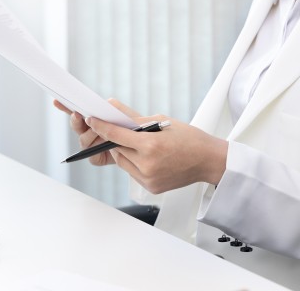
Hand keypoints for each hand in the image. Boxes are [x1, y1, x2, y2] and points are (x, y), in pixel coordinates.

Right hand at [53, 98, 141, 165]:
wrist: (143, 146)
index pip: (75, 110)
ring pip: (83, 139)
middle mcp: (88, 130)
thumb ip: (115, 108)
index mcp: (92, 117)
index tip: (57, 101)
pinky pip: (92, 155)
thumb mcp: (126, 114)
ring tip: (105, 132)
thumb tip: (105, 103)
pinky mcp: (96, 157)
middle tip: (79, 115)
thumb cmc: (134, 126)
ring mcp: (91, 144)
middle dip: (76, 120)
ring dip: (92, 134)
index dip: (64, 106)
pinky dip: (98, 150)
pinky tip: (107, 147)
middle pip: (76, 124)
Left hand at [85, 115, 228, 192]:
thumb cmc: (188, 137)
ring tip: (134, 143)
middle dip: (115, 139)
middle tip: (116, 130)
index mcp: (150, 146)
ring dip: (123, 151)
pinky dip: (133, 163)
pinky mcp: (151, 188)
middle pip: (117, 150)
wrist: (207, 160)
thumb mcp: (162, 122)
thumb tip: (116, 112)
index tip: (92, 120)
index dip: (102, 127)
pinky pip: (133, 173)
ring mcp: (148, 179)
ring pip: (123, 162)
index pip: (117, 135)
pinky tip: (145, 156)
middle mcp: (147, 165)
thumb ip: (136, 120)